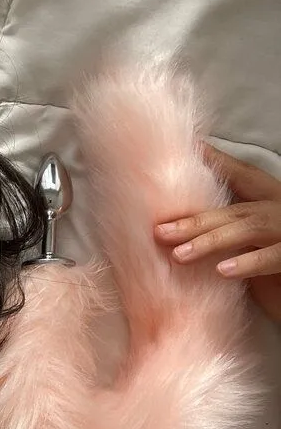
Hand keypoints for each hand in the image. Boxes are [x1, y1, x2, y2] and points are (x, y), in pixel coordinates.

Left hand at [154, 144, 280, 320]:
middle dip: (195, 220)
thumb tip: (175, 229)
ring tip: (179, 255)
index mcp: (269, 203)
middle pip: (235, 209)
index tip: (189, 153)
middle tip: (159, 232)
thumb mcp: (247, 245)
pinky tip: (222, 271)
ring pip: (249, 228)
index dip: (219, 164)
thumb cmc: (272, 274)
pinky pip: (272, 257)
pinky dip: (248, 263)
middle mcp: (280, 212)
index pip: (243, 178)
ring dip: (212, 241)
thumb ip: (224, 230)